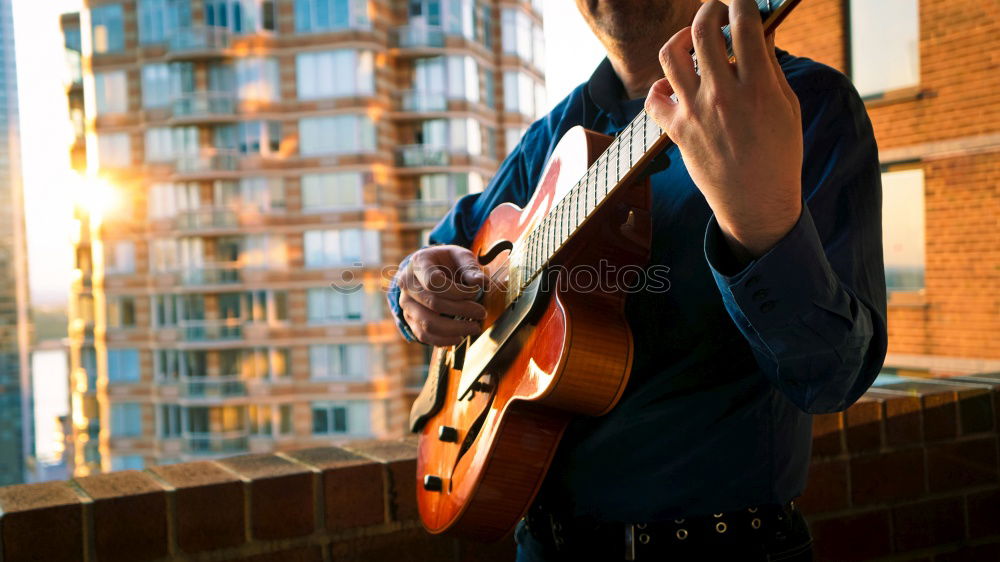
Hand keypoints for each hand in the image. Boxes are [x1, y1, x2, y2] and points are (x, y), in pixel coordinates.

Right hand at [397, 245, 487, 345]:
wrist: (431, 269)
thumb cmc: (448, 262)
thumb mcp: (460, 256)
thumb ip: (470, 268)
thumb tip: (481, 282)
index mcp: (419, 262)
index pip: (434, 282)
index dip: (458, 291)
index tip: (476, 292)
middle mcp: (407, 283)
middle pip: (433, 303)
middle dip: (462, 310)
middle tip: (482, 313)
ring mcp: (406, 303)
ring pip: (428, 323)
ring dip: (455, 329)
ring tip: (474, 328)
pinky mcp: (409, 318)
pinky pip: (423, 335)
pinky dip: (443, 340)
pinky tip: (459, 337)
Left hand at [644, 0, 802, 261]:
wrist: (756, 203)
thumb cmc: (778, 155)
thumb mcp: (786, 107)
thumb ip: (769, 68)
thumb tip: (757, 32)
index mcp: (759, 88)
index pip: (744, 27)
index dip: (740, 4)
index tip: (740, 1)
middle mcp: (723, 97)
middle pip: (702, 33)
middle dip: (708, 10)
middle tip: (715, 10)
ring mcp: (696, 114)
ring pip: (671, 57)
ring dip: (680, 39)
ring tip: (692, 41)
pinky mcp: (677, 132)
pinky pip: (654, 99)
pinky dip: (660, 87)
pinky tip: (673, 86)